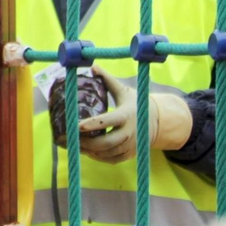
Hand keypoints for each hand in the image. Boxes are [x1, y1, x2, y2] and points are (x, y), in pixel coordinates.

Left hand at [77, 65, 194, 163]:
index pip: (108, 121)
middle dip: (86, 142)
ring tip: (73, 145)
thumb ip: (107, 80)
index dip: (92, 124)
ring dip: (89, 151)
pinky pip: (112, 159)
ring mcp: (131, 145)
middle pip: (106, 141)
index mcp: (126, 115)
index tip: (76, 125)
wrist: (156, 121)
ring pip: (107, 152)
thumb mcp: (123, 90)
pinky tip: (86, 152)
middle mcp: (130, 132)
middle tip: (68, 138)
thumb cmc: (134, 103)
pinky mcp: (130, 154)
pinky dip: (98, 157)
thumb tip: (92, 66)